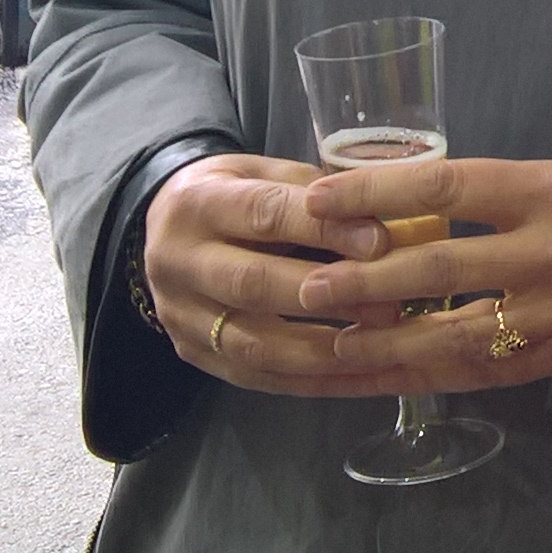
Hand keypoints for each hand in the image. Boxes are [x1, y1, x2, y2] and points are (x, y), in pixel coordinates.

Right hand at [133, 154, 424, 397]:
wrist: (162, 228)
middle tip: (388, 305)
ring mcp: (180, 315)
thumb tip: (382, 225)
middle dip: (327, 297)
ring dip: (323, 351)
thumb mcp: (263, 172)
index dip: (325, 228)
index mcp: (197, 203)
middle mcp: (178, 261)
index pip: (265, 214)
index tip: (380, 240)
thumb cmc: (232, 194)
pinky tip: (358, 374)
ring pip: (254, 344)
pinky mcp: (193, 354)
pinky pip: (257, 377)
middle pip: (254, 285)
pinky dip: (312, 381)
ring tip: (379, 345)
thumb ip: (314, 194)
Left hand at [290, 154, 551, 390]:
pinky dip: (427, 372)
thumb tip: (410, 209)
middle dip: (366, 280)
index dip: (376, 192)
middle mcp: (549, 248)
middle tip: (305, 285)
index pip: (446, 185)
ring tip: (329, 340)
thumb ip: (501, 195)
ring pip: (454, 330)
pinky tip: (383, 374)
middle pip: (439, 265)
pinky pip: (482, 368)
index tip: (319, 198)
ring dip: (385, 338)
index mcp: (549, 188)